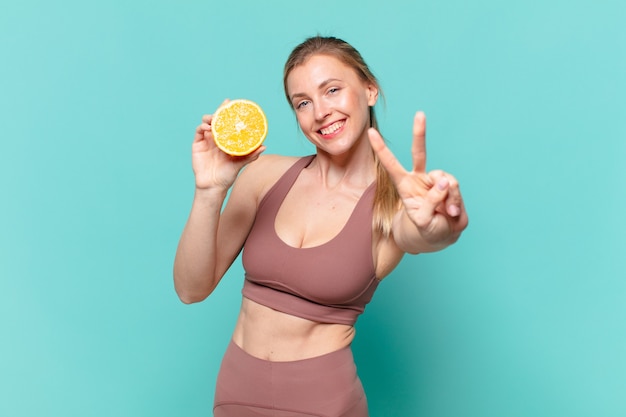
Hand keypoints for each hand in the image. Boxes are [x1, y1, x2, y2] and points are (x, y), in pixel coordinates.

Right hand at [192, 99, 264, 190]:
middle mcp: (216, 138)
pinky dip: (202, 127)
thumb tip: (264, 146)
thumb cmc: (227, 175)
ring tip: (215, 119)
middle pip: (216, 120)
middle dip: (219, 111)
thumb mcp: (240, 163)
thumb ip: (251, 155)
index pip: (227, 123)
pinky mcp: (197, 145)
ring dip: (210, 118)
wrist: (214, 186)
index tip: (231, 103)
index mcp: (226, 140)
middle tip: (225, 105)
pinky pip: (198, 132)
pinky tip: (208, 128)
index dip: (228, 112)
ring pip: (206, 123)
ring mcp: (206, 141)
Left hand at [368, 111, 467, 245]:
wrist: (442, 234)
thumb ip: (431, 203)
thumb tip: (444, 183)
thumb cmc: (428, 228)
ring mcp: (435, 181)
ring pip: (445, 179)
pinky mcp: (450, 185)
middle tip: (419, 114)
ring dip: (449, 198)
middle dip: (419, 133)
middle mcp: (419, 179)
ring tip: (446, 213)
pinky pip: (455, 187)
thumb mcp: (424, 221)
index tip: (371, 133)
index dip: (382, 150)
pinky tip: (452, 212)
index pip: (391, 165)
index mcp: (405, 187)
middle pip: (419, 152)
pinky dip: (456, 200)